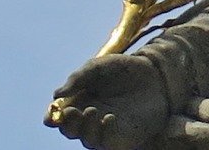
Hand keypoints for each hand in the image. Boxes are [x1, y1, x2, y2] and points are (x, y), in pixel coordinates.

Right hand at [45, 54, 169, 149]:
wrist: (157, 73)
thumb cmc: (126, 69)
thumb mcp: (100, 66)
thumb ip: (78, 77)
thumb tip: (57, 95)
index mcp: (80, 102)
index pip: (58, 116)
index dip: (51, 116)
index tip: (52, 111)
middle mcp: (90, 118)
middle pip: (69, 130)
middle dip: (67, 123)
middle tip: (71, 112)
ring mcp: (106, 129)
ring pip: (86, 139)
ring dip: (85, 128)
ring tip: (94, 110)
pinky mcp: (122, 136)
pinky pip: (107, 143)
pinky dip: (104, 133)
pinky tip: (110, 117)